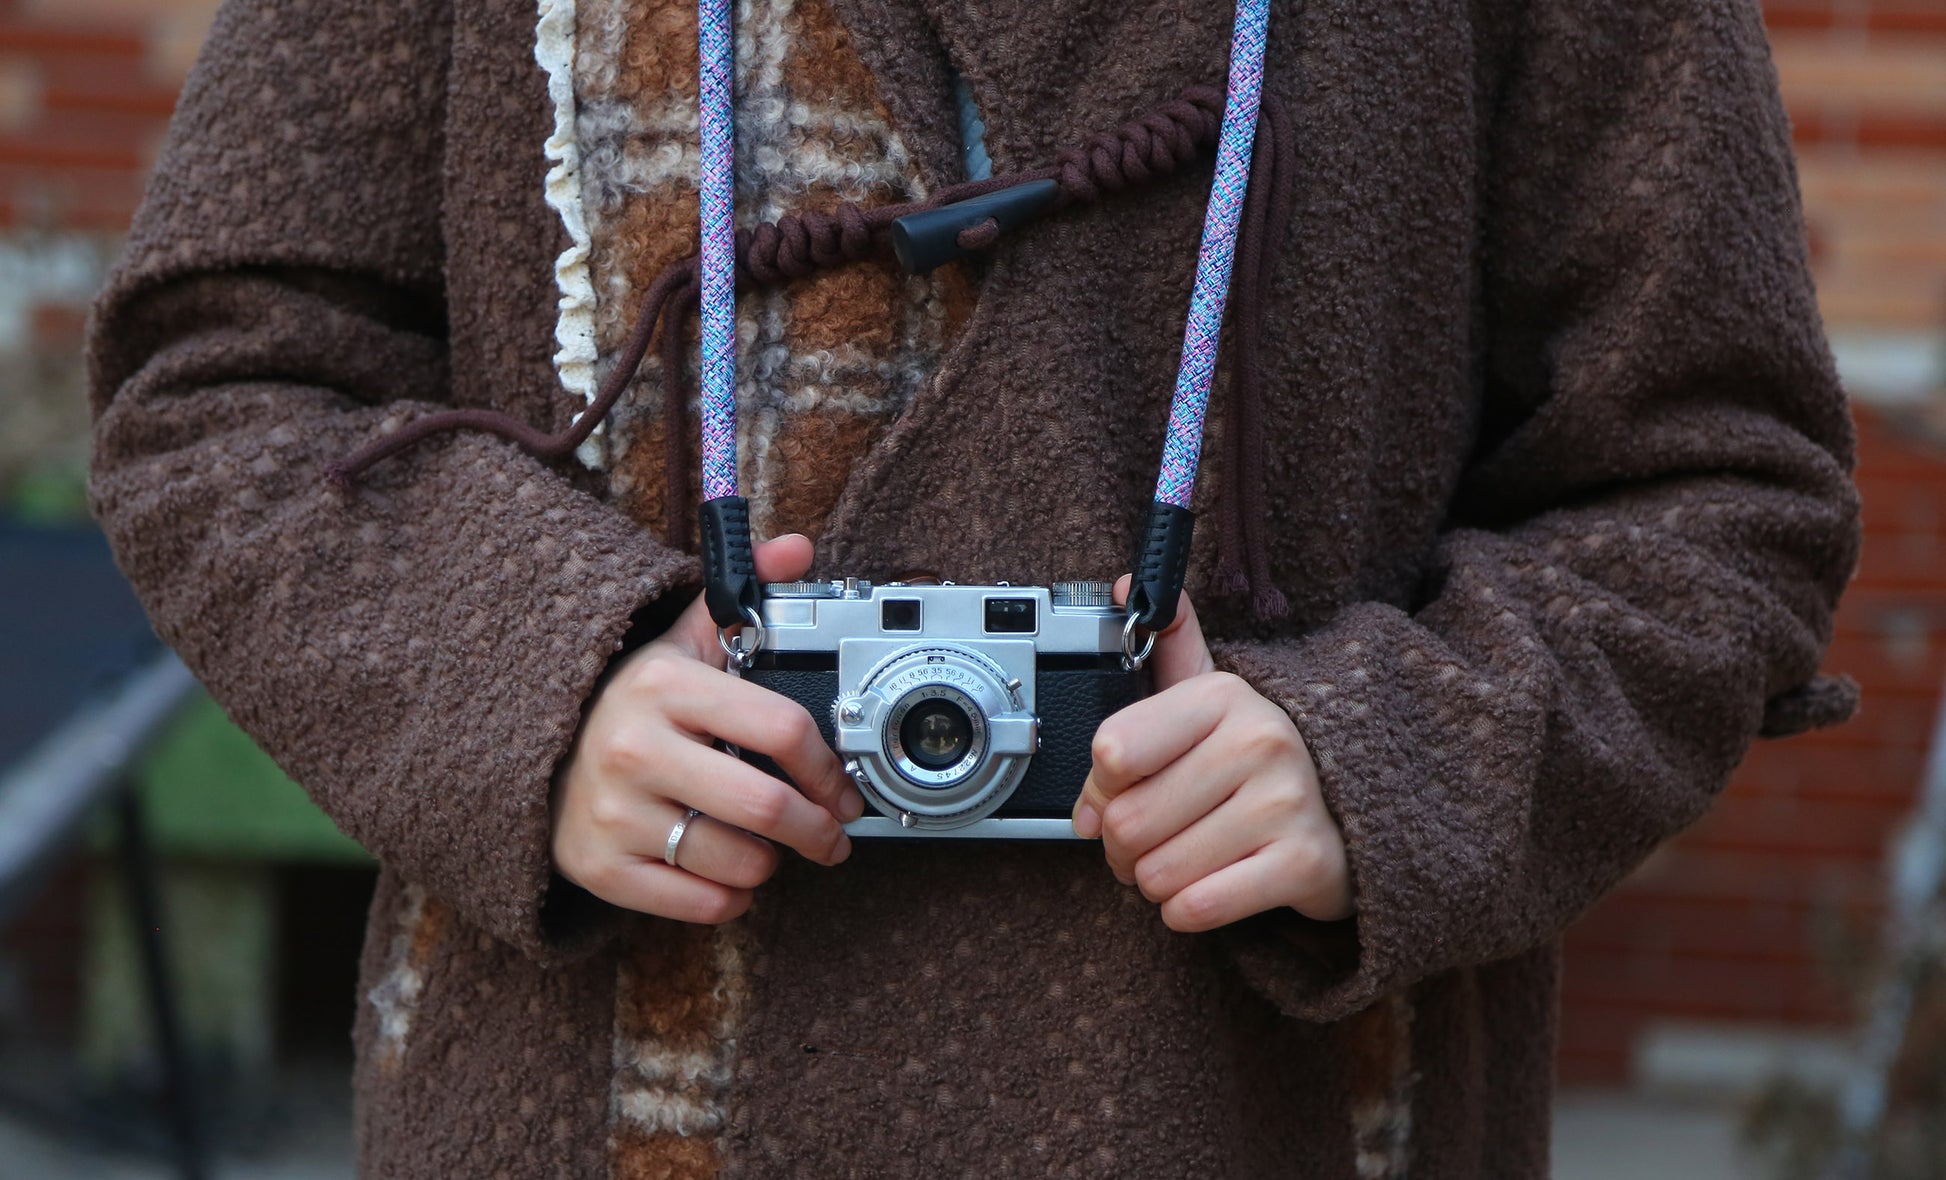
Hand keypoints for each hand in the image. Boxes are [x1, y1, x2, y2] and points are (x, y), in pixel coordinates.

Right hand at [551, 534, 863, 923]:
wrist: (534, 754)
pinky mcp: (599, 867)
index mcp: (664, 685)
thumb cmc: (632, 703)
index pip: (781, 728)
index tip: (844, 787)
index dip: (829, 766)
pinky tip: (729, 872)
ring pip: (739, 862)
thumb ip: (743, 596)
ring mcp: (613, 813)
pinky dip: (732, 897)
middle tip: (832, 837)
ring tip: (768, 846)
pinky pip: (700, 904)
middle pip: (767, 807)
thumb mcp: (680, 641)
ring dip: (772, 863)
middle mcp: (634, 749)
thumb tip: (796, 548)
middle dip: (818, 830)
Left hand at [1071, 580, 1351, 930]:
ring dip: (1153, 883)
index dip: (1099, 789)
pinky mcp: (1304, 864)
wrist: (1358, 812)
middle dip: (1120, 849)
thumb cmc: (1261, 763)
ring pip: (1157, 873)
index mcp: (1222, 696)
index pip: (1111, 752)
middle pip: (1127, 824)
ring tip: (1181, 862)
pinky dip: (1186, 910)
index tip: (1116, 793)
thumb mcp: (1216, 698)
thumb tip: (1124, 585)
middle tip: (1142, 845)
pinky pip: (1198, 907)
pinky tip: (1208, 888)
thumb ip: (1168, 648)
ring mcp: (1285, 804)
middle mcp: (1257, 741)